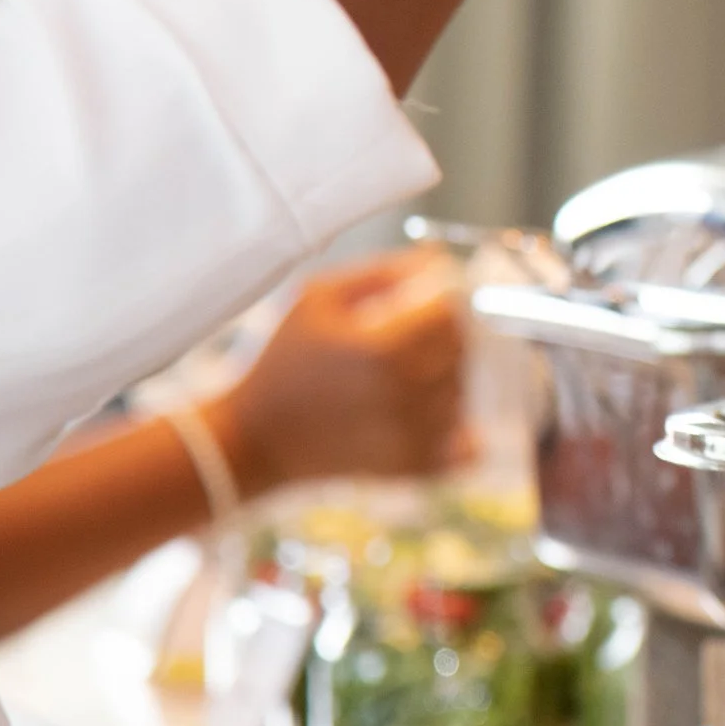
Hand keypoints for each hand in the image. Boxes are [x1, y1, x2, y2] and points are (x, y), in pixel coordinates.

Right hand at [212, 249, 470, 489]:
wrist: (256, 437)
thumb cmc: (282, 359)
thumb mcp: (316, 296)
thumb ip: (381, 271)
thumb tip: (437, 258)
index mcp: (384, 349)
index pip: (451, 312)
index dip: (439, 301)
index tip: (417, 304)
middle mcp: (407, 394)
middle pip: (460, 349)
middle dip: (441, 336)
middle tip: (404, 338)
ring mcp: (415, 436)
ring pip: (462, 391)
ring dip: (443, 378)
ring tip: (397, 377)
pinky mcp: (414, 467)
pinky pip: (468, 443)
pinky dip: (456, 426)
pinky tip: (422, 415)